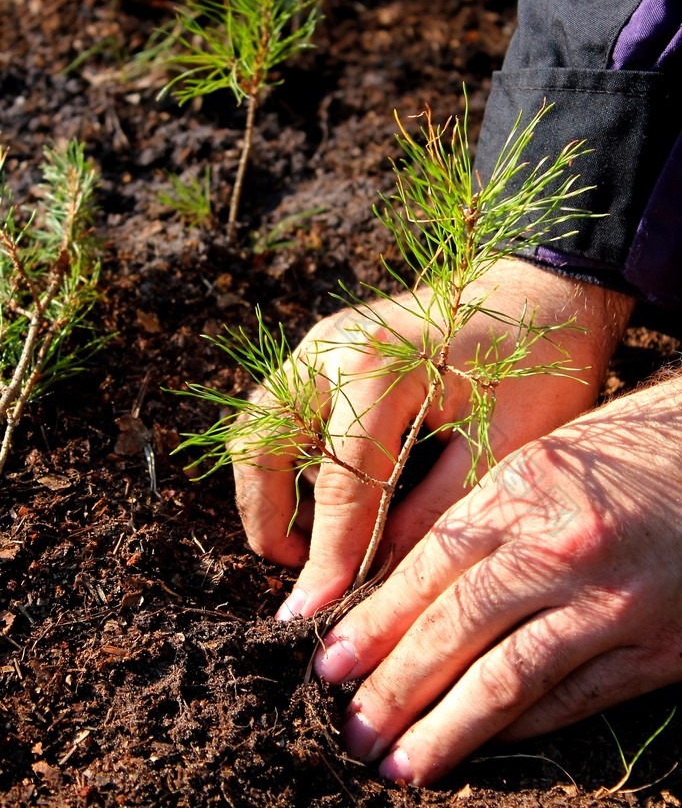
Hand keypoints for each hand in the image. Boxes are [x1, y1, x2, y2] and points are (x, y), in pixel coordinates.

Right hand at [232, 258, 632, 615]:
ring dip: (267, 488)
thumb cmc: (539, 365)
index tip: (314, 616)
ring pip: (259, 423)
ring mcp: (322, 340)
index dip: (326, 558)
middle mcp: (332, 349)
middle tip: (301, 575)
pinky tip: (323, 494)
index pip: (337, 486)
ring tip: (307, 541)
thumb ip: (433, 514)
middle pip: (262, 446)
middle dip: (267, 520)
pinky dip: (284, 457)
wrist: (545, 290)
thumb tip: (375, 580)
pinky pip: (280, 406)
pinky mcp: (326, 344)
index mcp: (378, 371)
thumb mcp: (501, 448)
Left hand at [313, 372, 681, 785]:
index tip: (330, 662)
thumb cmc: (633, 449)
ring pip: (509, 678)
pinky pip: (572, 699)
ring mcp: (611, 602)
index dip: (376, 621)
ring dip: (446, 728)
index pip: (430, 565)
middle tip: (350, 730)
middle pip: (457, 627)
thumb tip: (415, 580)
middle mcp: (563, 547)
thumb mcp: (551, 457)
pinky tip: (479, 747)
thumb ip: (489, 515)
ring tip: (400, 765)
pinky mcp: (657, 649)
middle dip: (395, 686)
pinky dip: (519, 729)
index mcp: (527, 488)